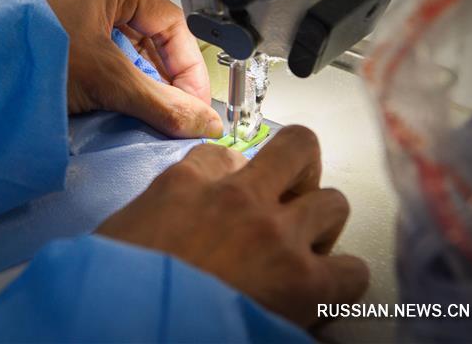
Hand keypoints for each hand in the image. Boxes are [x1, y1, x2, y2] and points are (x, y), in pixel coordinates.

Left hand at [26, 0, 221, 137]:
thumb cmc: (31, 51)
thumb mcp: (107, 79)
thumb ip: (161, 103)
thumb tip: (202, 123)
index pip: (170, 22)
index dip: (188, 67)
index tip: (196, 104)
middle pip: (143, 32)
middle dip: (161, 75)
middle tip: (173, 112)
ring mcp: (60, 3)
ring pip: (115, 42)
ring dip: (132, 77)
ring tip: (140, 110)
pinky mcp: (42, 27)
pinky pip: (88, 49)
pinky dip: (103, 75)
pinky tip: (105, 100)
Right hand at [97, 126, 368, 326]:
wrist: (134, 324)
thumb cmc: (119, 287)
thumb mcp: (122, 230)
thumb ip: (159, 210)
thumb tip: (176, 220)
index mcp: (185, 183)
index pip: (226, 154)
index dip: (235, 173)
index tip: (234, 190)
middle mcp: (237, 197)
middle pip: (297, 147)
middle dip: (300, 168)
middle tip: (292, 194)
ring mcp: (276, 235)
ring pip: (332, 202)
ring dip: (321, 224)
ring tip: (303, 249)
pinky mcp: (304, 282)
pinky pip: (352, 270)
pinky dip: (341, 282)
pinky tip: (320, 293)